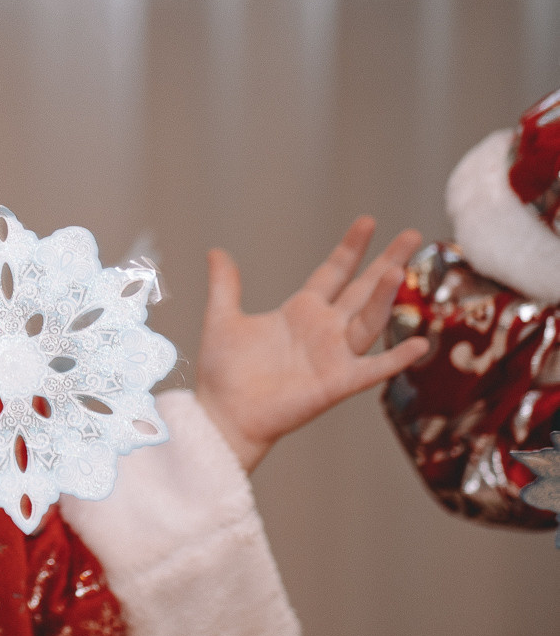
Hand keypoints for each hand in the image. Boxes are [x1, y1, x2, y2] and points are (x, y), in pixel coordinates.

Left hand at [195, 216, 429, 472]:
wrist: (223, 414)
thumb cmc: (224, 372)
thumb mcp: (223, 318)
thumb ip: (225, 285)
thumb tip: (217, 251)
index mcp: (300, 312)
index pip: (333, 273)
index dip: (350, 249)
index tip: (367, 221)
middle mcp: (323, 330)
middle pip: (362, 290)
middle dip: (387, 262)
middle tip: (411, 235)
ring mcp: (334, 355)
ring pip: (368, 320)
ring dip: (384, 297)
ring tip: (396, 270)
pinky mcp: (337, 383)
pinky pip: (373, 369)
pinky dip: (395, 358)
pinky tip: (418, 343)